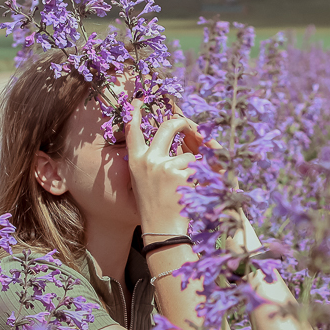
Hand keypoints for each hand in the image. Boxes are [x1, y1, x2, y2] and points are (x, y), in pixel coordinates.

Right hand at [126, 108, 201, 235]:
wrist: (161, 229)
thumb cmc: (154, 207)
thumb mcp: (143, 181)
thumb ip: (150, 161)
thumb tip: (166, 143)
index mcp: (135, 161)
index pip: (132, 130)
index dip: (134, 112)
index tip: (138, 100)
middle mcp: (147, 160)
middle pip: (167, 127)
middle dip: (181, 122)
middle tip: (188, 124)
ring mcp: (163, 165)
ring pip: (187, 154)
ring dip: (190, 169)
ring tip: (182, 189)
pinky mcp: (180, 173)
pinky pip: (196, 168)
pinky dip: (197, 179)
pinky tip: (188, 193)